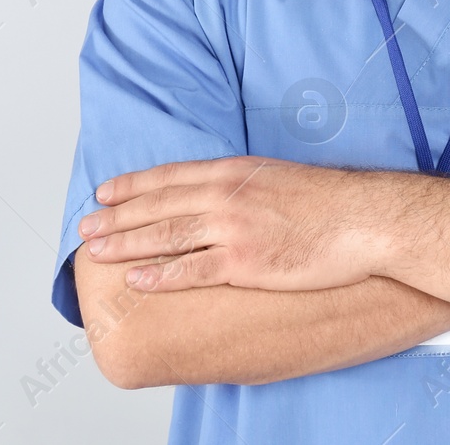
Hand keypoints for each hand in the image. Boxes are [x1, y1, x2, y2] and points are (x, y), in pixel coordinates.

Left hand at [79, 156, 385, 292]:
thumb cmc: (329, 201)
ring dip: (125, 244)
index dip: (132, 185)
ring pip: (165, 236)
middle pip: (158, 206)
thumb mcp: (278, 175)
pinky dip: (159, 275)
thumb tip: (219, 191)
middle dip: (117, 218)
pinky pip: (191, 271)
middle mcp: (227, 196)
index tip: (105, 193)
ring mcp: (234, 230)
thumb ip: (243, 183)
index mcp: (234, 171)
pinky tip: (136, 278)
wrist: (362, 219)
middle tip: (87, 228)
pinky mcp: (245, 263)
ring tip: (97, 252)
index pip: (169, 176)